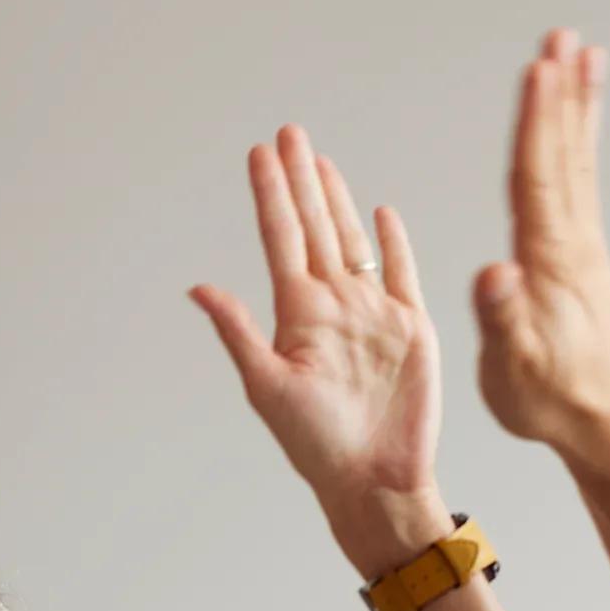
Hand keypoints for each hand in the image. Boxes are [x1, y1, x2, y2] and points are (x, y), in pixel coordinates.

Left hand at [191, 125, 454, 579]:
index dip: (271, 195)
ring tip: (321, 160)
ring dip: (337, 200)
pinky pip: (401, 272)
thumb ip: (238, 331)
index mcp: (298, 315)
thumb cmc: (316, 444)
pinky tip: (379, 213)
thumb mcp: (267, 386)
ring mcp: (373, 313)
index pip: (281, 239)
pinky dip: (391, 242)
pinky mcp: (411, 327)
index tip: (258, 152)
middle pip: (315, 227)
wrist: (376, 478)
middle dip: (302, 180)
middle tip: (288, 132)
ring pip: (352, 241)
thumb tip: (197, 287)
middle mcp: (334, 306)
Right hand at [475, 29, 609, 468]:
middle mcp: (572, 243)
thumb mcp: (515, 367)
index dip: (537, 124)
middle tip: (562, 38)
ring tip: (578, 56)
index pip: (539, 178)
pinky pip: (579, 185)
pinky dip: (577, 147)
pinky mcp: (582, 257)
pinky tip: (574, 129)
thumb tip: (495, 274)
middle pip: (563, 155)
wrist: (599, 419)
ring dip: (575, 109)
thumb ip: (503, 319)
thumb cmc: (550, 397)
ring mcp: (582, 247)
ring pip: (576, 163)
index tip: (539, 68)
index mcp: (549, 260)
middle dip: (560, 95)